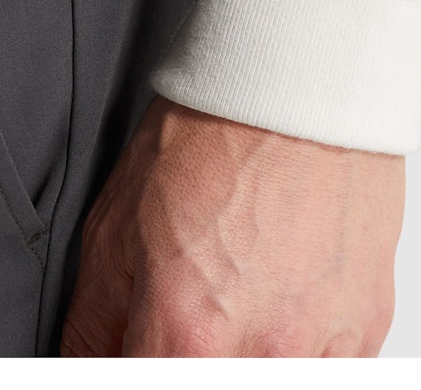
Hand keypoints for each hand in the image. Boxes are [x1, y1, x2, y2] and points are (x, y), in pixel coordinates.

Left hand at [60, 95, 404, 356]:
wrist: (290, 87)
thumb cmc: (207, 138)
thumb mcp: (114, 226)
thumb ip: (94, 322)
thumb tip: (83, 365)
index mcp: (188, 332)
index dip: (127, 367)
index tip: (131, 345)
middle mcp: (264, 352)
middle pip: (202, 384)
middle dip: (180, 353)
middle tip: (177, 309)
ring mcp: (322, 344)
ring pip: (265, 377)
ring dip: (237, 351)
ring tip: (227, 292)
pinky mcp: (363, 328)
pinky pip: (317, 367)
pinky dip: (288, 345)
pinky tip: (270, 292)